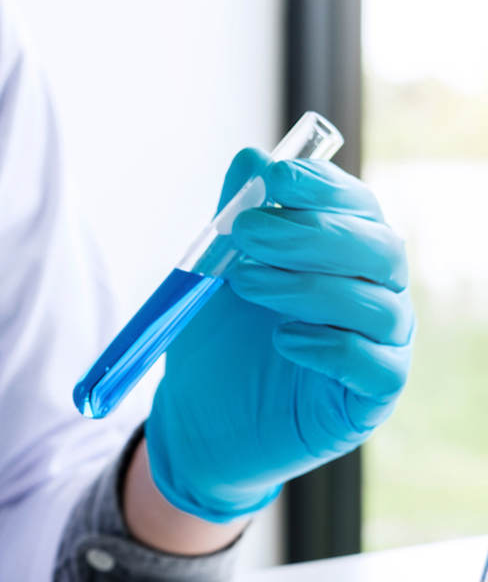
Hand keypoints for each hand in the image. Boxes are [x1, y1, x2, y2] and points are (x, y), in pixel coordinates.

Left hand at [145, 149, 412, 521]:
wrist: (199, 422)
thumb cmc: (218, 346)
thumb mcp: (216, 278)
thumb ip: (236, 223)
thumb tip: (250, 159)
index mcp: (345, 256)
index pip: (358, 207)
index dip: (321, 188)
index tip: (271, 181)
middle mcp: (376, 294)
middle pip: (379, 249)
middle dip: (311, 234)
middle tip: (245, 233)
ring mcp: (381, 348)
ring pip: (379, 305)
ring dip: (309, 286)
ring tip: (246, 283)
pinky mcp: (369, 399)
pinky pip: (378, 367)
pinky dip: (335, 348)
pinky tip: (286, 340)